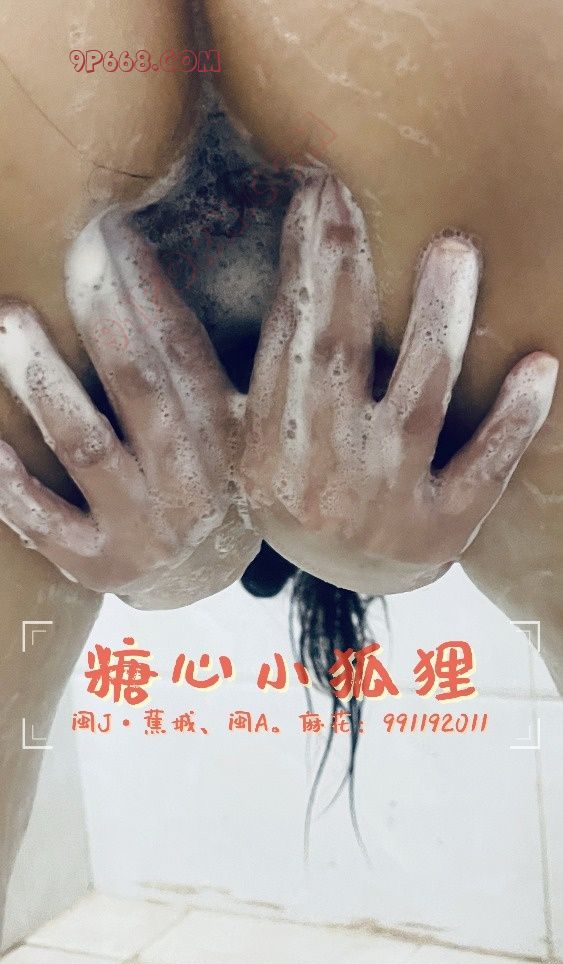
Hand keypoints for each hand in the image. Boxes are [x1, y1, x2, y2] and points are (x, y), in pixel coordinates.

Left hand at [0, 213, 259, 608]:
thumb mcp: (227, 429)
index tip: (112, 234)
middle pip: (143, 389)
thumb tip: (153, 278)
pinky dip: (8, 479)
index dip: (151, 292)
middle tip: (72, 254)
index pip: (188, 355)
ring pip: (87, 446)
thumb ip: (201, 369)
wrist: (197, 582)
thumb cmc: (203, 484)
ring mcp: (143, 530)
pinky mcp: (98, 565)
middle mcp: (190, 486)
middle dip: (105, 317)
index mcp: (227, 441)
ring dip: (42, 380)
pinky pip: (43, 520)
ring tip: (6, 322)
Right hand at [242, 174, 558, 593]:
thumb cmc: (304, 496)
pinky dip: (512, 423)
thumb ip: (270, 374)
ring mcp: (386, 504)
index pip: (289, 344)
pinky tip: (542, 368)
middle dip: (346, 273)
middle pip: (340, 361)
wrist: (343, 588)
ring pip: (417, 405)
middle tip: (357, 198)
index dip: (305, 266)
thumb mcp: (260, 446)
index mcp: (271, 450)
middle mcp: (325, 475)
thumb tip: (290, 277)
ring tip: (454, 253)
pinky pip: (481, 472)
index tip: (320, 195)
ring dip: (437, 327)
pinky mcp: (441, 531)